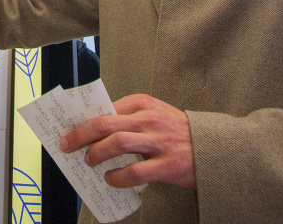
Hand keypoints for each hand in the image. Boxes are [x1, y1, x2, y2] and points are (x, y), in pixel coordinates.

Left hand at [60, 94, 194, 189]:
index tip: (69, 127)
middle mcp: (149, 119)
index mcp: (143, 103)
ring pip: (117, 143)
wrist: (215, 147)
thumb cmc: (177, 132)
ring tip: (89, 161)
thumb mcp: (154, 114)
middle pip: (105, 123)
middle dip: (81, 135)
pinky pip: (134, 172)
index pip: (106, 108)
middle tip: (67, 145)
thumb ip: (129, 118)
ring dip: (96, 153)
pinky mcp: (167, 165)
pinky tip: (110, 179)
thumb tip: (94, 130)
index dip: (84, 119)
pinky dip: (117, 177)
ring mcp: (158, 142)